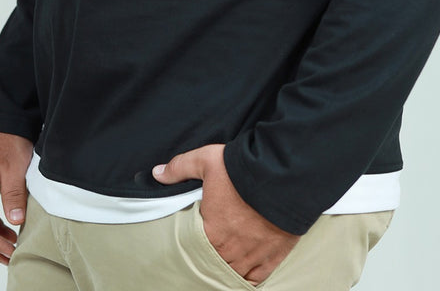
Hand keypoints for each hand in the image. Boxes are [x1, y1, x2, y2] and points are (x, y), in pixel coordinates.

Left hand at [152, 144, 299, 284]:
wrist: (282, 178)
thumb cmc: (242, 170)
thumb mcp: (206, 160)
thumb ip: (180, 167)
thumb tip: (157, 173)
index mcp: (211, 232)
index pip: (194, 247)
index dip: (194, 243)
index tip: (196, 237)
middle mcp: (229, 251)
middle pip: (213, 263)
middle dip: (210, 257)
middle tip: (209, 250)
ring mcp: (251, 257)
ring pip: (233, 274)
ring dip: (226, 269)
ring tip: (223, 262)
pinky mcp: (271, 258)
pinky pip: (255, 279)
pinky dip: (248, 279)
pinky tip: (242, 276)